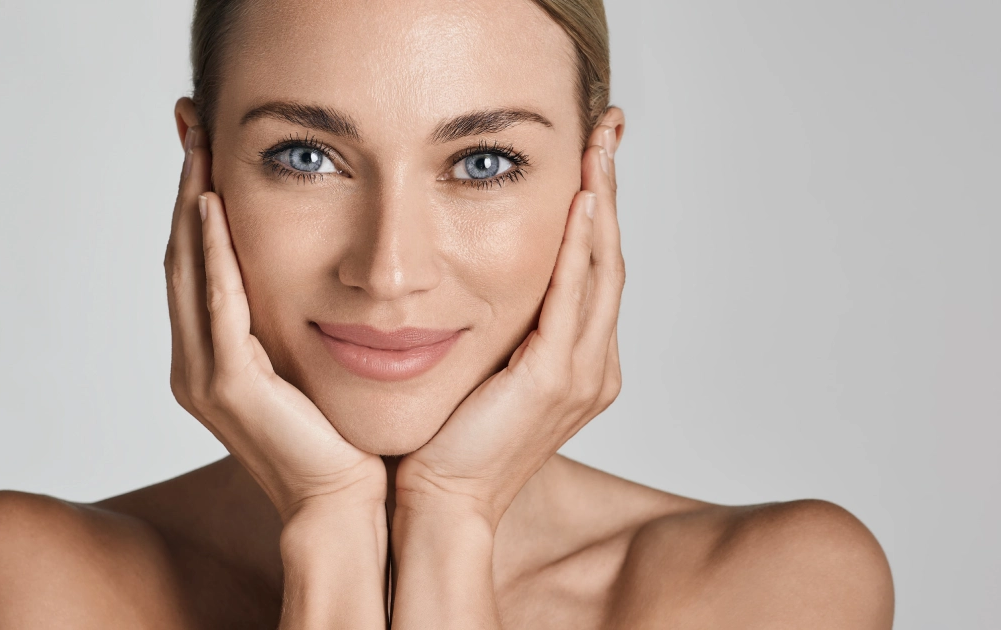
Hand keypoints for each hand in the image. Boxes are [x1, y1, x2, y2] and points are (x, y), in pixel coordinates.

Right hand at [164, 125, 385, 522]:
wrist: (346, 504)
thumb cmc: (337, 438)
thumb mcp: (307, 364)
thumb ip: (288, 322)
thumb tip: (310, 271)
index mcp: (211, 360)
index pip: (195, 265)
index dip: (193, 204)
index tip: (203, 148)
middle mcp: (195, 365)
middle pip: (181, 258)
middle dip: (185, 188)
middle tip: (191, 126)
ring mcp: (205, 377)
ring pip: (189, 272)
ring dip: (191, 206)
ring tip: (199, 148)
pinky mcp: (231, 387)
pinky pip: (218, 305)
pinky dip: (213, 254)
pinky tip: (213, 207)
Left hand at [395, 126, 624, 527]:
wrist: (438, 501)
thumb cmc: (449, 439)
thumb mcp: (484, 369)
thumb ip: (502, 327)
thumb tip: (480, 277)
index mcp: (578, 362)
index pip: (594, 269)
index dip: (597, 208)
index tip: (592, 153)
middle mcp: (593, 365)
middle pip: (609, 258)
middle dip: (610, 189)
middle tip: (607, 128)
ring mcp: (581, 374)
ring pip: (601, 270)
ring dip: (601, 203)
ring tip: (598, 146)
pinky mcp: (555, 381)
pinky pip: (572, 298)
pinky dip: (578, 247)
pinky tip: (578, 201)